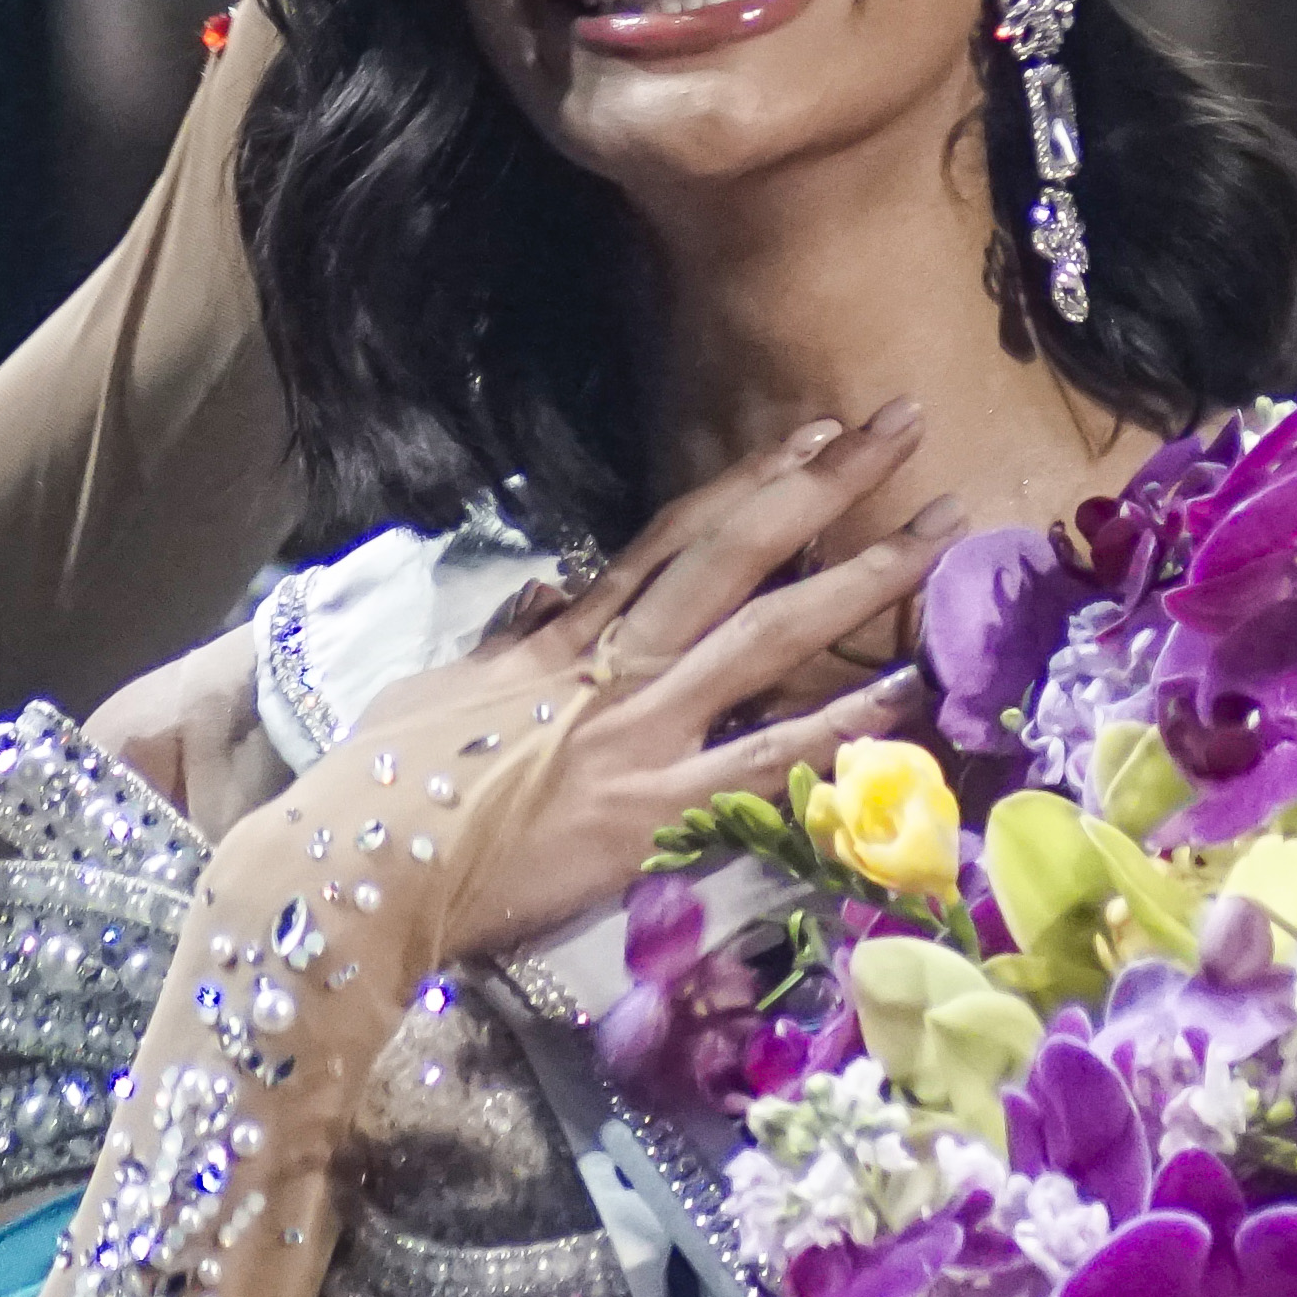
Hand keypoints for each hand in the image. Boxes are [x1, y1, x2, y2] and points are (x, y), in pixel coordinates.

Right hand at [341, 402, 959, 974]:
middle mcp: (616, 669)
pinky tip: (909, 691)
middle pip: (740, 553)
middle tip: (906, 424)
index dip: (751, 480)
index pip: (674, 534)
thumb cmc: (381, 788)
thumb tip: (549, 607)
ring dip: (863, 579)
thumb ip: (511, 649)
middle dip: (828, 485)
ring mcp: (643, 737)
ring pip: (772, 637)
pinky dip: (841, 725)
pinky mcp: (655, 816)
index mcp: (563, 638)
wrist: (355, 872)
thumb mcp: (444, 692)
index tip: (817, 434)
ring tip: (942, 531)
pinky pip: (766, 760)